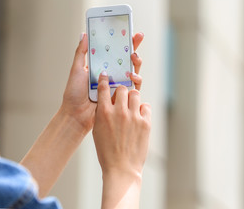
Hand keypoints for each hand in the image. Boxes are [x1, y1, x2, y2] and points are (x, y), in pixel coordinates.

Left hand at [61, 33, 144, 133]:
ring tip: (134, 56)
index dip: (122, 40)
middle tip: (137, 37)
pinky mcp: (122, 95)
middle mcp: (111, 74)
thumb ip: (81, 53)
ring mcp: (117, 84)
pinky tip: (133, 75)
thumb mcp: (76, 70)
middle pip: (126, 58)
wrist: (76, 115)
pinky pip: (133, 86)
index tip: (128, 29)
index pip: (114, 50)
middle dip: (134, 46)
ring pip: (133, 70)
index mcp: (101, 66)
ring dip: (136, 62)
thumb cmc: (74, 93)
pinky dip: (136, 79)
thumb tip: (84, 34)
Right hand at [93, 72, 150, 207]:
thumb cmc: (107, 151)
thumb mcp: (98, 131)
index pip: (103, 88)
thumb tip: (108, 102)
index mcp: (103, 113)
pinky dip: (142, 109)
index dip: (104, 80)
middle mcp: (119, 112)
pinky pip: (145, 106)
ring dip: (132, 98)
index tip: (105, 75)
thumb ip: (102, 114)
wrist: (121, 168)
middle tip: (122, 97)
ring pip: (135, 94)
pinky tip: (139, 116)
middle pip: (122, 88)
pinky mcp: (145, 123)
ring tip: (131, 107)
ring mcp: (133, 117)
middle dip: (121, 91)